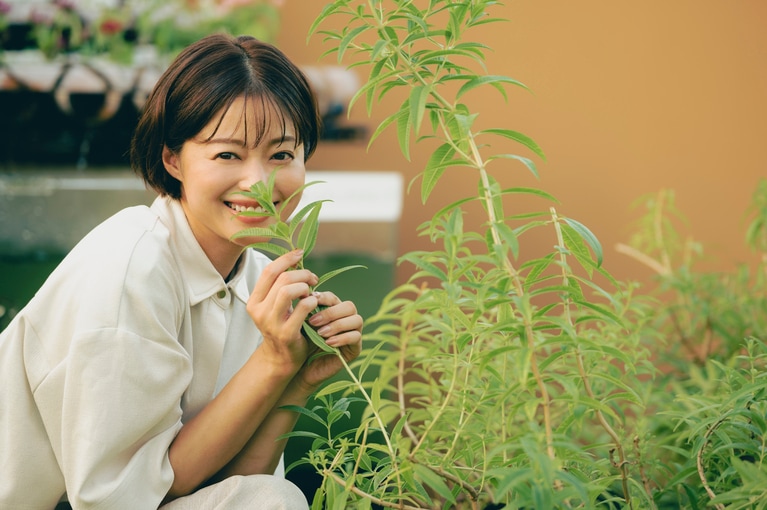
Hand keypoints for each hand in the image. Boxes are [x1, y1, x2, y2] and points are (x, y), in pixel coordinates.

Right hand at [246, 250, 319, 373]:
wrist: (282, 358)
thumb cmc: (283, 325)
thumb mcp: (276, 305)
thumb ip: (281, 286)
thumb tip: (296, 259)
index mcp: (254, 300)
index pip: (269, 271)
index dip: (286, 259)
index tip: (300, 253)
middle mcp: (259, 311)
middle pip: (281, 279)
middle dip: (301, 273)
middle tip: (313, 278)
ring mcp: (271, 323)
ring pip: (287, 290)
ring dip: (305, 286)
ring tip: (312, 291)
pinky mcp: (286, 333)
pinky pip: (302, 308)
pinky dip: (312, 300)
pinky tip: (315, 302)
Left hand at [298, 291, 362, 389]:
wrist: (303, 368)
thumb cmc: (302, 344)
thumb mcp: (303, 325)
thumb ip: (307, 310)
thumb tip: (307, 296)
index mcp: (333, 310)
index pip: (334, 298)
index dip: (323, 298)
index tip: (309, 305)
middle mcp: (346, 319)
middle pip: (349, 306)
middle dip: (331, 312)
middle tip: (312, 322)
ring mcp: (353, 333)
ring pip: (356, 319)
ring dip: (337, 325)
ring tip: (320, 333)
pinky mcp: (356, 348)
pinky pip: (356, 337)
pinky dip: (342, 338)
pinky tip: (328, 343)